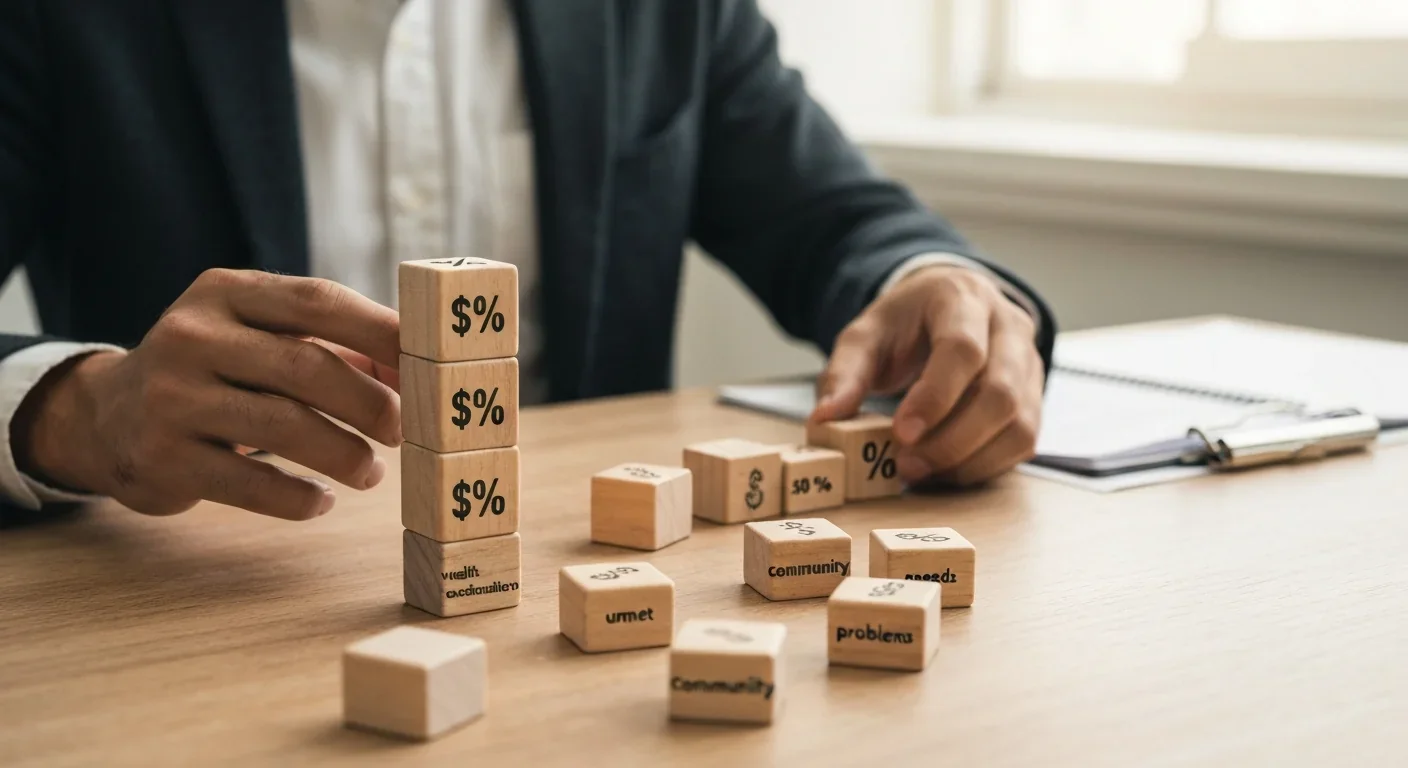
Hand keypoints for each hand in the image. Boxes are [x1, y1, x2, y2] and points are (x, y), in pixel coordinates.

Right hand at [13, 269, 402, 519]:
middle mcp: (192, 335)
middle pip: (305, 367)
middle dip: (369, 403)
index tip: (428, 363)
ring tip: (370, 473)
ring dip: (343, 455)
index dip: (381, 332)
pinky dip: (297, 498)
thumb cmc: (217, 372)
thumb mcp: (258, 337)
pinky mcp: (162, 457)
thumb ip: (333, 344)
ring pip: (281, 427)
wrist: (106, 416)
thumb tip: (417, 370)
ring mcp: (170, 396)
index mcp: (226, 292)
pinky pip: (248, 483)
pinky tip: (321, 501)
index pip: (318, 300)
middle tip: (405, 431)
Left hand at [810, 266, 1043, 485]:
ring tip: (923, 471)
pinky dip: (986, 466)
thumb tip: (824, 419)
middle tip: (906, 465)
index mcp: (962, 299)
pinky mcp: (1035, 396)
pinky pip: (1024, 441)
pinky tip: (947, 470)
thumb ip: (844, 374)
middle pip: (1000, 392)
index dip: (935, 397)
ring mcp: (1029, 363)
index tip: (902, 433)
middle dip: (952, 440)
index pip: (962, 349)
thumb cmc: (906, 323)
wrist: (947, 305)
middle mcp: (1008, 327)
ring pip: (1020, 423)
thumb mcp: (865, 335)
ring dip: (970, 460)